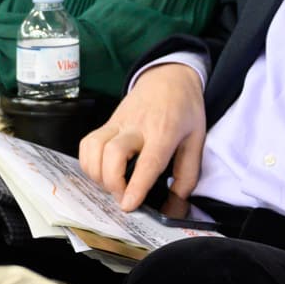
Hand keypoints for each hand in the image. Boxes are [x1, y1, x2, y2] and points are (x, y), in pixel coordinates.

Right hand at [80, 61, 206, 211]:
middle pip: (113, 154)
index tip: (128, 205)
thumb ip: (188, 173)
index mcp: (165, 131)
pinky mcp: (106, 124)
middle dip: (112, 182)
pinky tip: (101, 172)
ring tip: (111, 185)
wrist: (168, 78)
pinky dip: (88, 163)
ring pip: (94, 148)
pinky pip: (87, 144)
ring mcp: (118, 123)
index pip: (148, 161)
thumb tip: (175, 200)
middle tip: (122, 197)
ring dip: (97, 174)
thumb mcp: (197, 139)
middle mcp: (137, 126)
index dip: (136, 186)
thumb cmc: (184, 109)